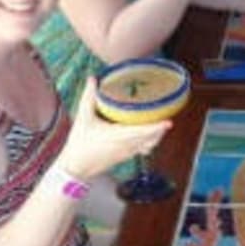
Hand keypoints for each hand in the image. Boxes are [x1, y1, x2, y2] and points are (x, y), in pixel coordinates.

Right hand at [56, 77, 170, 179]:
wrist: (75, 167)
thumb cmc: (79, 144)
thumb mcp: (83, 118)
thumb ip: (89, 97)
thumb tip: (93, 78)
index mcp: (119, 136)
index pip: (143, 131)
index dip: (157, 127)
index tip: (168, 121)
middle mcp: (127, 145)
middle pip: (152, 139)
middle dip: (161, 129)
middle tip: (168, 115)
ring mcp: (128, 152)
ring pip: (149, 145)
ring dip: (157, 135)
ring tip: (161, 123)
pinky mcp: (125, 156)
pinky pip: (143, 148)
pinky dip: (150, 141)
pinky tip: (149, 133)